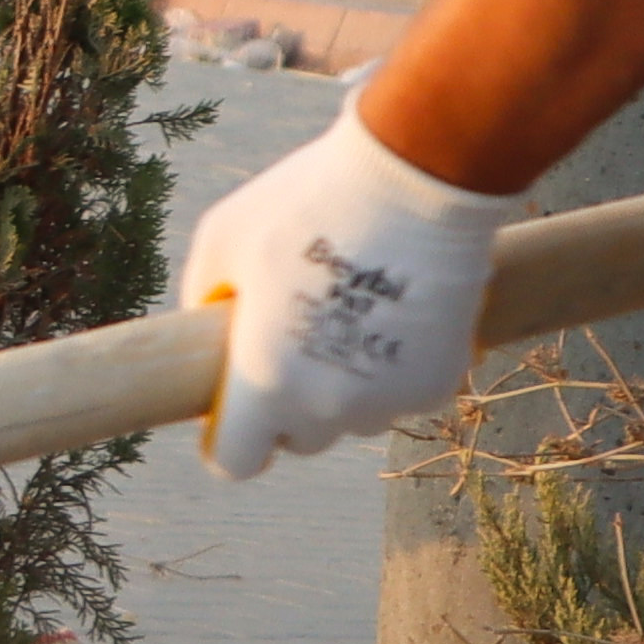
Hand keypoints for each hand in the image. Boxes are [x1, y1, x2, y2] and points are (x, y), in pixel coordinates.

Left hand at [182, 112, 524, 479]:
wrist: (415, 182)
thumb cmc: (305, 204)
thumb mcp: (222, 239)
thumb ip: (204, 298)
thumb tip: (212, 331)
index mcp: (264, 382)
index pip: (236, 461)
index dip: (230, 438)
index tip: (233, 408)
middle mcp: (328, 407)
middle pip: (300, 437)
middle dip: (289, 403)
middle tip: (291, 339)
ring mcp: (388, 401)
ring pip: (354, 416)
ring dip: (345, 386)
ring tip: (344, 312)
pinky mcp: (439, 383)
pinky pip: (401, 393)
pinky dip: (395, 367)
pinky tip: (393, 311)